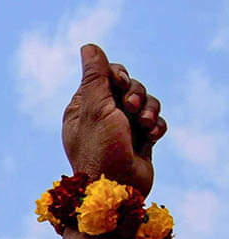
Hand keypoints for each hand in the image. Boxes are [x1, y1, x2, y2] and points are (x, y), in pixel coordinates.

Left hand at [63, 44, 165, 196]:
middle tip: (129, 108)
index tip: (120, 83)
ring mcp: (121, 128)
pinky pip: (155, 121)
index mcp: (83, 107)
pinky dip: (156, 126)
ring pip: (146, 102)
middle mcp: (101, 116)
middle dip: (136, 93)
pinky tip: (151, 136)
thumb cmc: (101, 149)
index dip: (117, 74)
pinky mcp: (139, 140)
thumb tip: (88, 47)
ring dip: (148, 110)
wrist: (117, 191)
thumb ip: (95, 77)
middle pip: (130, 85)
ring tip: (143, 125)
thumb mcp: (95, 109)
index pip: (105, 74)